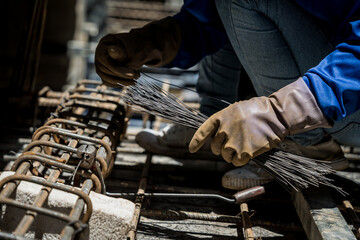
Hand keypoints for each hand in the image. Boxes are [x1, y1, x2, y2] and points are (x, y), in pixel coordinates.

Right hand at [95, 17, 180, 86]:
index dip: (117, 69)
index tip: (134, 73)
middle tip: (137, 78)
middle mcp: (102, 52)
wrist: (148, 48)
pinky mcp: (108, 71)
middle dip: (120, 77)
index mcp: (106, 43)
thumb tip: (111, 50)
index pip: (104, 60)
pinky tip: (129, 83)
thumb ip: (125, 50)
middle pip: (103, 71)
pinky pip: (108, 82)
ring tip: (134, 81)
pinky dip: (119, 84)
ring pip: (105, 78)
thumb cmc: (144, 45)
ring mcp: (104, 63)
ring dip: (120, 82)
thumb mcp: (138, 47)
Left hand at [189, 78, 330, 165]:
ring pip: (225, 156)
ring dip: (232, 154)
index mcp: (220, 118)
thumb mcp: (235, 110)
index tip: (191, 149)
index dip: (196, 142)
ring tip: (244, 145)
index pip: (203, 132)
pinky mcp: (244, 152)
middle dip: (221, 148)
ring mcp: (233, 142)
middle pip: (215, 148)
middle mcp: (223, 131)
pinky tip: (249, 152)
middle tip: (233, 144)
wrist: (275, 115)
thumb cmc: (257, 110)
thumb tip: (217, 134)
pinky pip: (236, 162)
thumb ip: (224, 122)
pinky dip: (241, 160)